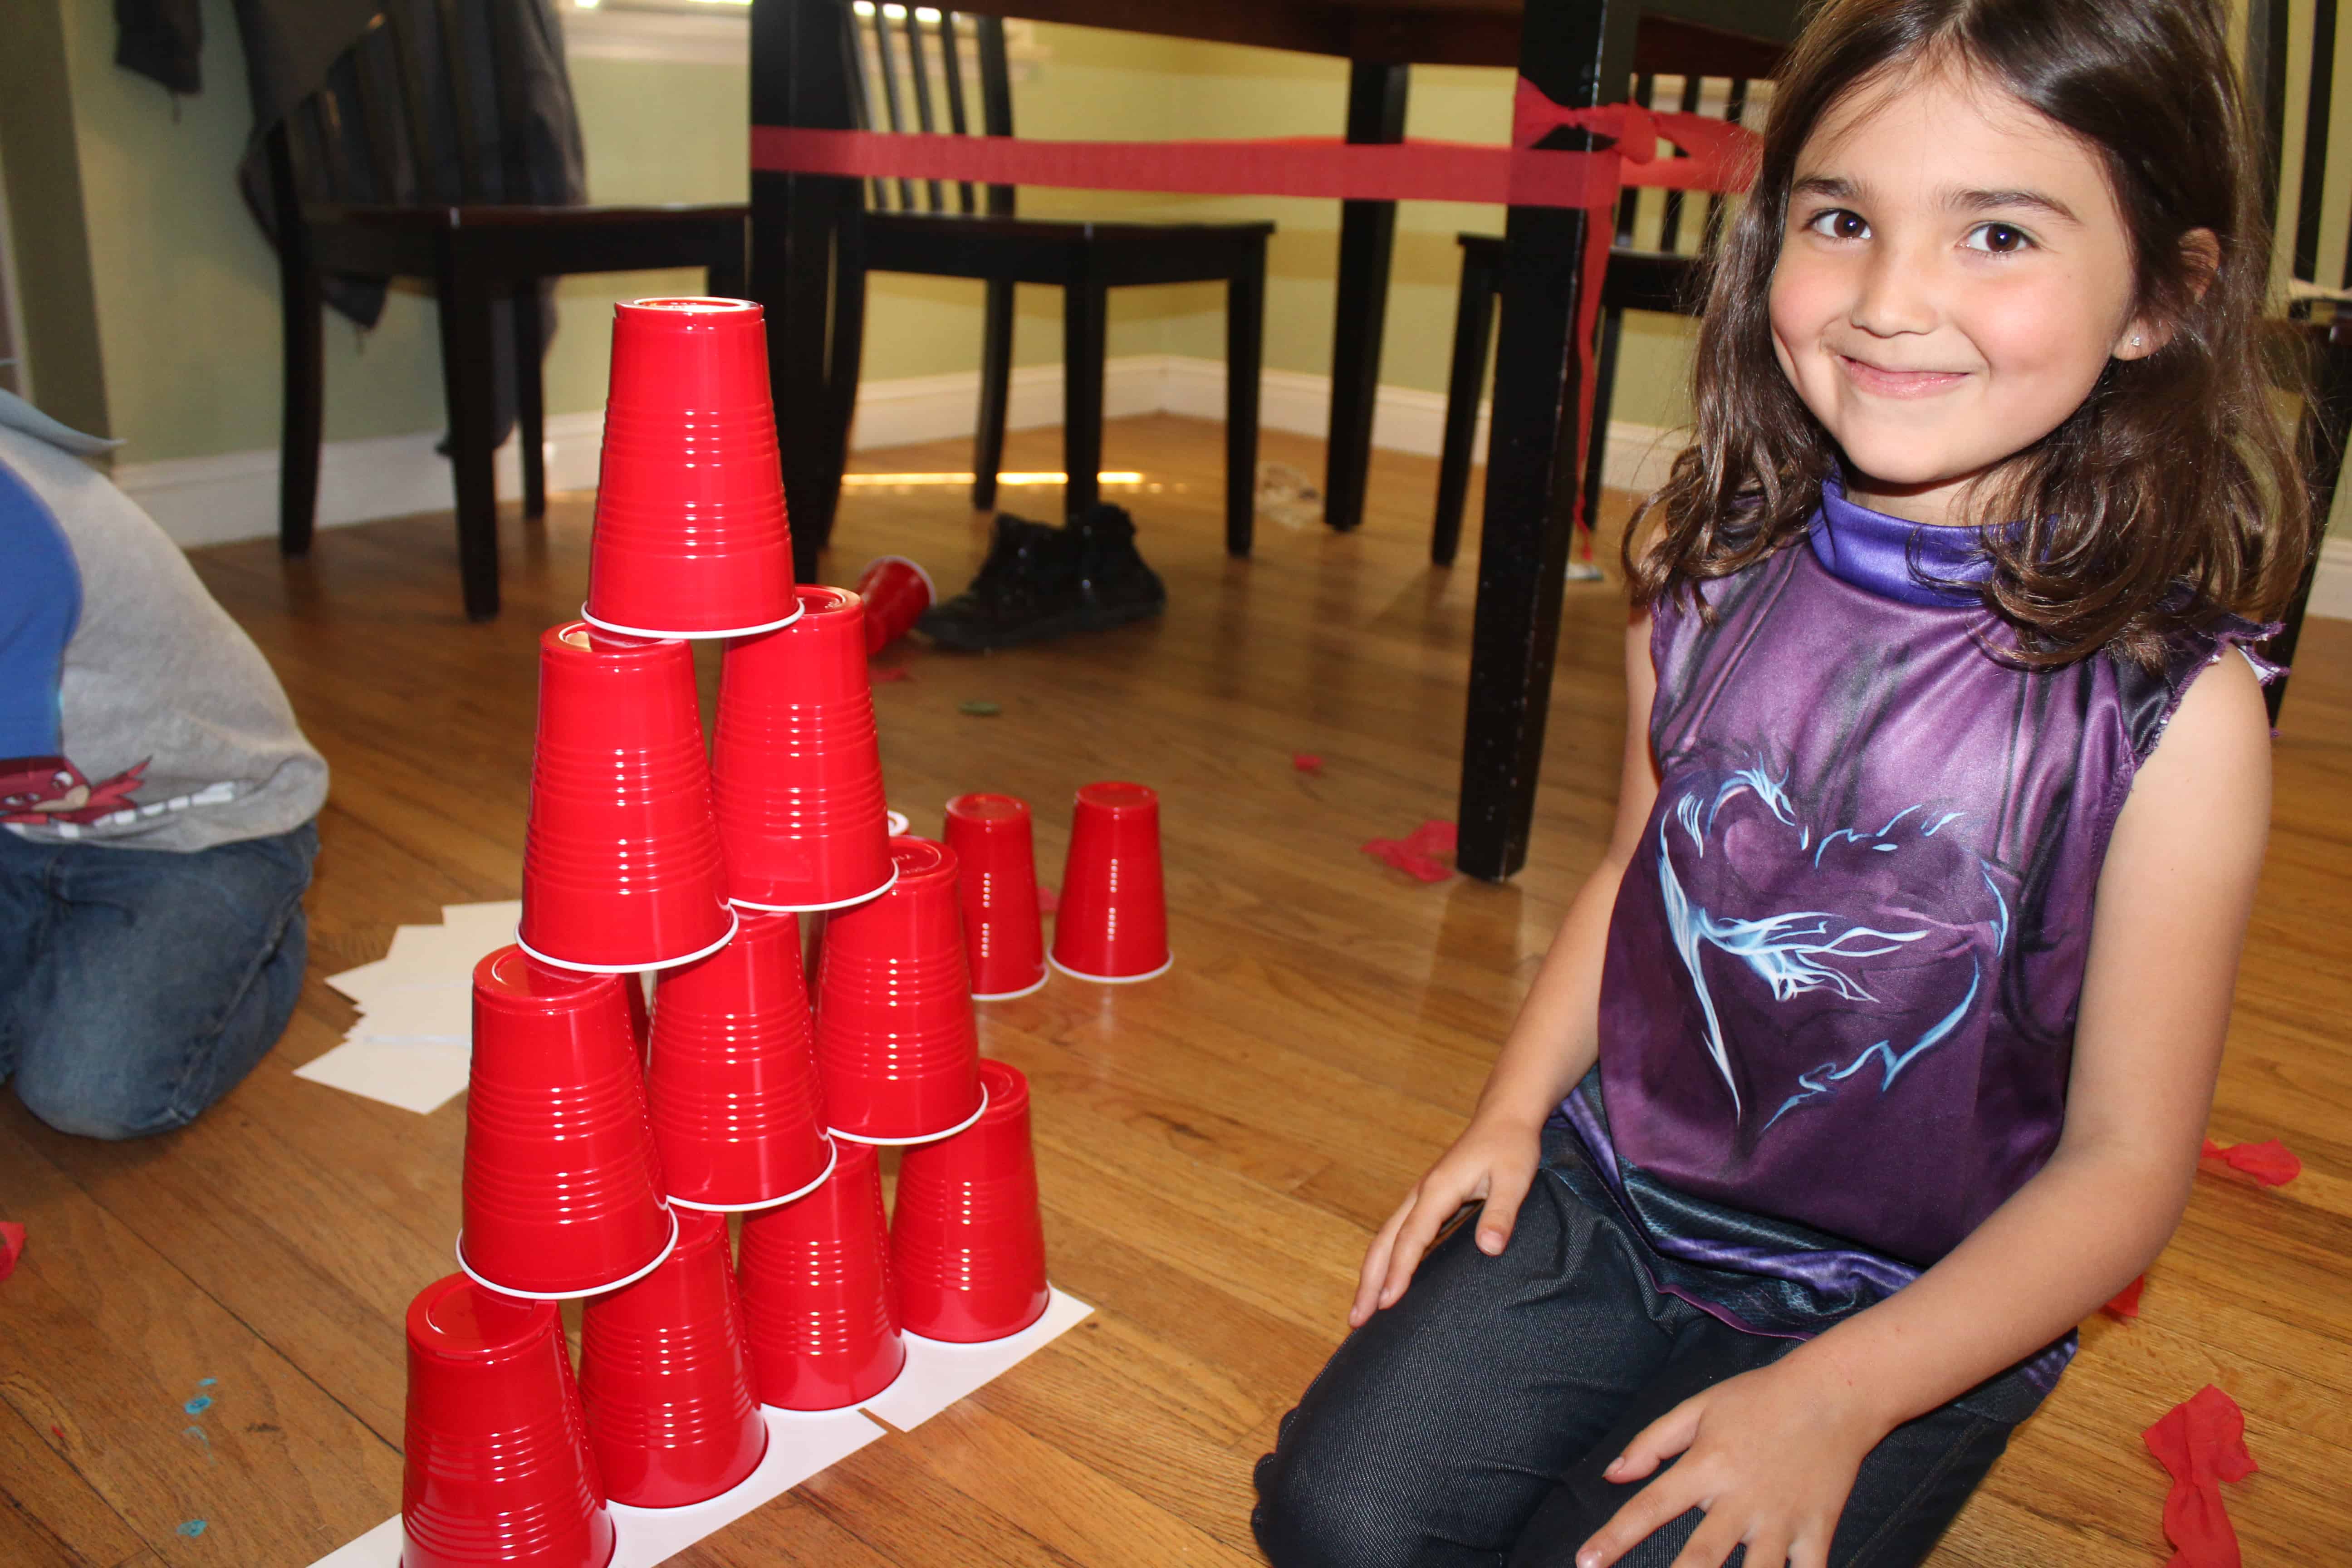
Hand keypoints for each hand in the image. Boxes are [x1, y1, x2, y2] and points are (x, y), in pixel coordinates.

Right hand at [1349, 1114, 1540, 1326]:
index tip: (1387, 1303)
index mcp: (1438, 1189)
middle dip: (1368, 1281)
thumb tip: (1490, 1249)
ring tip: (1361, 1310)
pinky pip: (1398, 1235)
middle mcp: (1421, 1194)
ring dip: (1371, 1273)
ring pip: (1386, 1239)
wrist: (1504, 1118)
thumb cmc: (1511, 1147)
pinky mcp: (1427, 1201)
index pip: (1412, 1237)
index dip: (1399, 1271)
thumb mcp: (1515, 1179)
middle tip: (1356, 1320)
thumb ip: (1502, 1213)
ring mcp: (1421, 1197)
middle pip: (1385, 1241)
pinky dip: (1385, 1260)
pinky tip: (1386, 1281)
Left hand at [1575, 1356, 1887, 1567]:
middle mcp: (1741, 1500)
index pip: (1649, 1508)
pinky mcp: (1818, 1530)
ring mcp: (1781, 1520)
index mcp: (1706, 1467)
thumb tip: (1612, 1474)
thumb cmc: (1759, 1398)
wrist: (1834, 1393)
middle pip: (1701, 1558)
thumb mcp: (1698, 1408)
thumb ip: (1652, 1443)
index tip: (1586, 1562)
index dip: (1614, 1538)